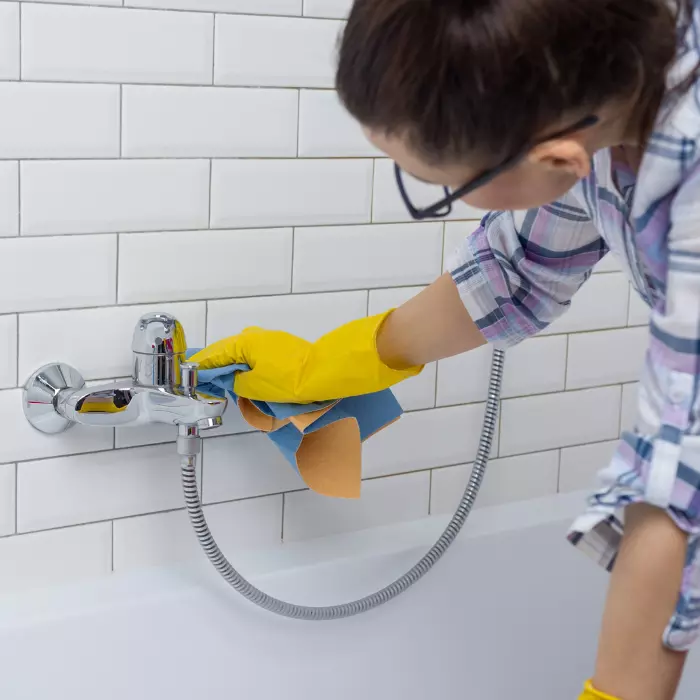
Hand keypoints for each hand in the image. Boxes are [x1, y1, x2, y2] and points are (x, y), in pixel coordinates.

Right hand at [189, 312, 422, 403]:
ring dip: (234, 370)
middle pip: (229, 353)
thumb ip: (237, 381)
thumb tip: (230, 379)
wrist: (327, 373)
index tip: (189, 376)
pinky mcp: (283, 351)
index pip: (215, 354)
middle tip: (204, 383)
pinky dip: (248, 370)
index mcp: (245, 342)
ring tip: (223, 385)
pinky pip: (257, 359)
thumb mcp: (256, 386)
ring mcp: (271, 342)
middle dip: (217, 368)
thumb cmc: (290, 380)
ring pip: (244, 356)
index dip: (202, 367)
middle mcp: (256, 337)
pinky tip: (247, 381)